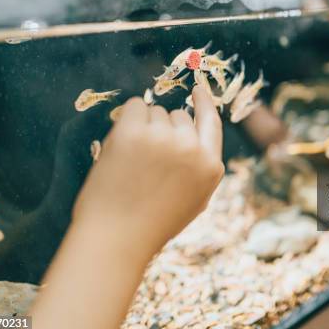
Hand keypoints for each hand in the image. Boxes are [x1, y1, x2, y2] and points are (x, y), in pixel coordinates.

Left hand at [72, 86, 223, 255]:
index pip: (212, 122)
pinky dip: (127, 119)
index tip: (198, 89)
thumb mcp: (194, 200)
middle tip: (146, 161)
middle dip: (164, 129)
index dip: (205, 103)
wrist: (116, 238)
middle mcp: (192, 148)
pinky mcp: (133, 132)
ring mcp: (163, 138)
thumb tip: (194, 136)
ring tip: (133, 163)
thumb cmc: (152, 223)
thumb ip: (201, 167)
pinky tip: (121, 145)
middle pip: (179, 116)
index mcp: (210, 167)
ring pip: (155, 112)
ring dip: (143, 127)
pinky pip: (134, 106)